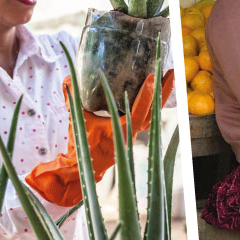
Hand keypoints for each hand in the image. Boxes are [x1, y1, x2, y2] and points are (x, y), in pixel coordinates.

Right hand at [25, 70, 174, 206]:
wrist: (84, 169)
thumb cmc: (82, 147)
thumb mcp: (77, 120)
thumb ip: (72, 99)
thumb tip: (68, 78)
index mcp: (122, 131)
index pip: (139, 111)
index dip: (147, 94)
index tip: (153, 76)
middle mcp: (133, 132)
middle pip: (155, 110)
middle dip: (164, 90)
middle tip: (171, 70)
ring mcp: (135, 133)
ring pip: (154, 112)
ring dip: (162, 95)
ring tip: (168, 75)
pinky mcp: (133, 132)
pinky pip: (148, 115)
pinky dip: (153, 102)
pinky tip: (156, 89)